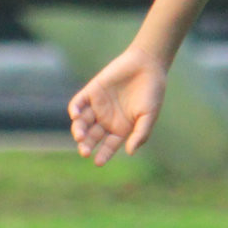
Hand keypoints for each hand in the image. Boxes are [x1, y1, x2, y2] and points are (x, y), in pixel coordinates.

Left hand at [67, 44, 169, 165]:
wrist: (147, 65)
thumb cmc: (152, 92)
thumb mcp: (148, 116)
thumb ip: (140, 134)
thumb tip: (130, 152)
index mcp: (121, 129)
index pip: (108, 146)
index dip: (103, 154)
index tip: (98, 162)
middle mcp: (107, 119)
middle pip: (92, 136)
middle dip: (87, 145)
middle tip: (84, 151)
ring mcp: (98, 105)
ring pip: (83, 121)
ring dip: (78, 129)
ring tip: (79, 136)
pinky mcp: (92, 91)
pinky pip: (79, 102)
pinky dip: (75, 109)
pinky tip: (75, 116)